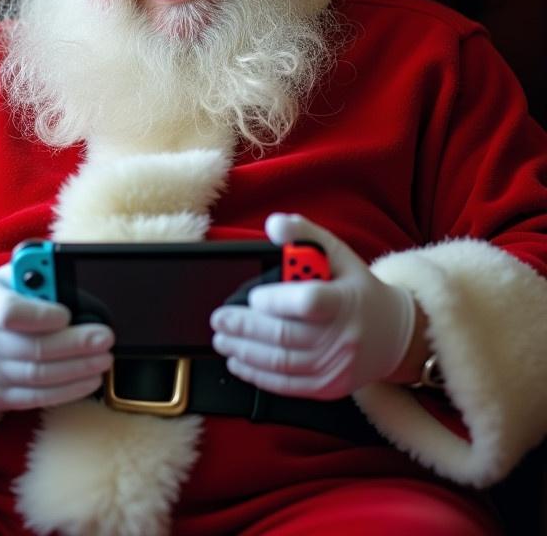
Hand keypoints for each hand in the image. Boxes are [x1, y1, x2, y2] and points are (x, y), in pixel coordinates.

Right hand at [0, 264, 114, 410]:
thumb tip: (75, 283)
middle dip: (75, 345)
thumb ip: (39, 278)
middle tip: (105, 338)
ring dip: (77, 370)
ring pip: (37, 376)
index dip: (39, 315)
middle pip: (31, 349)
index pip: (9, 312)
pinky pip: (35, 398)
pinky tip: (89, 380)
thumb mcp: (8, 278)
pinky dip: (67, 391)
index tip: (66, 313)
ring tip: (104, 359)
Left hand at [210, 214, 415, 399]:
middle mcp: (342, 337)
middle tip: (219, 319)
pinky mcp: (327, 387)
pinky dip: (257, 375)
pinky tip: (238, 361)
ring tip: (222, 338)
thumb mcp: (337, 254)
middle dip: (245, 328)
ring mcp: (335, 367)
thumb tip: (273, 224)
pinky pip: (287, 385)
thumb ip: (304, 235)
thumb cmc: (357, 289)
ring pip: (281, 363)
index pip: (309, 302)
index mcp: (345, 300)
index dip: (276, 300)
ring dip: (245, 352)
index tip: (253, 295)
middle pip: (286, 336)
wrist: (393, 335)